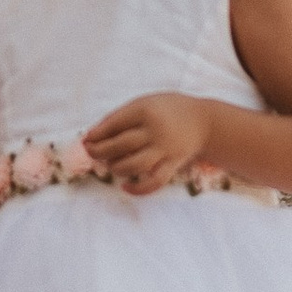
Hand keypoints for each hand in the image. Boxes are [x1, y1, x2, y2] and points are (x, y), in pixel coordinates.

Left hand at [82, 93, 211, 196]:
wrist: (204, 121)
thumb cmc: (168, 110)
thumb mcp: (146, 102)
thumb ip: (123, 116)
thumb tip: (96, 133)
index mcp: (145, 110)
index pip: (114, 124)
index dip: (97, 134)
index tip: (86, 140)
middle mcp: (155, 130)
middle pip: (120, 145)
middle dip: (100, 151)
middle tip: (91, 153)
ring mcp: (165, 149)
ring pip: (134, 165)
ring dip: (115, 168)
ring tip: (108, 165)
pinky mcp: (173, 164)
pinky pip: (154, 181)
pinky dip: (138, 188)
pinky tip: (125, 186)